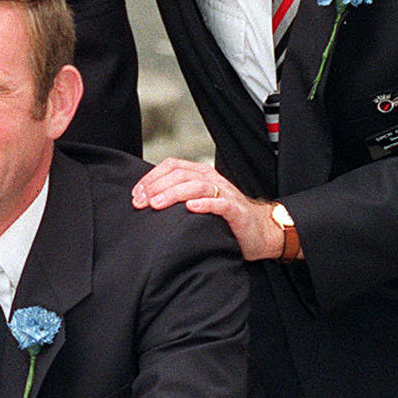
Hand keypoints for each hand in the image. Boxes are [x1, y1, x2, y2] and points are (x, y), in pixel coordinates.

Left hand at [132, 157, 284, 260]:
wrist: (261, 231)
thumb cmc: (226, 219)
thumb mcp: (200, 202)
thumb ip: (179, 197)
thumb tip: (147, 201)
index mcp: (201, 175)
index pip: (172, 166)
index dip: (151, 177)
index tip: (136, 194)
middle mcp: (212, 180)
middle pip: (180, 175)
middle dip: (156, 187)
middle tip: (140, 202)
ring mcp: (225, 194)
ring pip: (196, 185)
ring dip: (174, 194)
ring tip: (156, 204)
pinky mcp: (236, 211)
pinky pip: (220, 204)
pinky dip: (205, 204)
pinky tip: (191, 208)